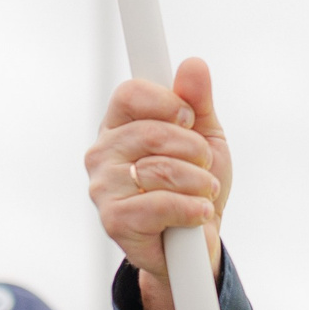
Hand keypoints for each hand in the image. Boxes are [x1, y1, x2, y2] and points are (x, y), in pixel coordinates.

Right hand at [86, 59, 228, 309]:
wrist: (198, 244)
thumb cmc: (196, 186)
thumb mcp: (205, 138)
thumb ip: (198, 102)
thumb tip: (193, 64)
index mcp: (119, 126)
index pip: (130, 93)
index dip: (166, 101)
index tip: (189, 118)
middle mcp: (103, 153)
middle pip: (151, 131)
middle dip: (193, 148)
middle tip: (204, 164)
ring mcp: (103, 188)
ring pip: (160, 169)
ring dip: (198, 182)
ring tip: (203, 193)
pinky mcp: (114, 221)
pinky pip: (159, 204)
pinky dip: (190, 208)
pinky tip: (199, 213)